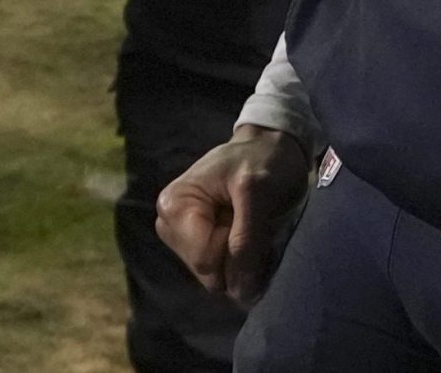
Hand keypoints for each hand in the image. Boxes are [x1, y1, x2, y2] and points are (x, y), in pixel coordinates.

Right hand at [157, 126, 310, 305]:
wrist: (271, 147)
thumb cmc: (264, 160)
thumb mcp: (259, 193)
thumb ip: (246, 242)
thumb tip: (240, 294)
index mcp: (174, 206)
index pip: (205, 261)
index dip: (238, 254)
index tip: (258, 223)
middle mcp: (169, 224)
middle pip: (208, 273)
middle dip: (240, 258)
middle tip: (259, 224)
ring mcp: (182, 236)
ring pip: (216, 275)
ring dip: (244, 258)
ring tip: (256, 224)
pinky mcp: (198, 243)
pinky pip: (222, 270)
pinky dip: (243, 258)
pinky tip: (251, 233)